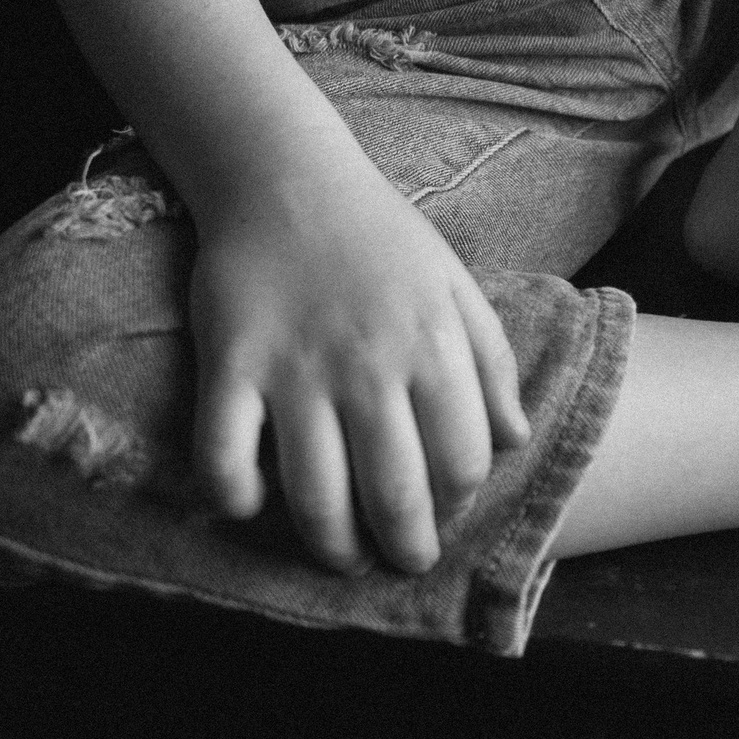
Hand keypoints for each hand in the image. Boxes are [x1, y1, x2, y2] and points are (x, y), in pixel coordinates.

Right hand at [187, 145, 530, 575]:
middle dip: (404, 550)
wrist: (287, 177)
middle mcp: (368, 365)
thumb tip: (515, 439)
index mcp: (431, 345)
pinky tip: (251, 505)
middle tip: (401, 561)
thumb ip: (490, 359)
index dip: (457, 505)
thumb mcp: (453, 283)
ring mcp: (294, 368)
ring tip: (342, 557)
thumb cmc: (380, 236)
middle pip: (393, 495)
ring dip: (331, 547)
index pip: (461, 462)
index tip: (444, 514)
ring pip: (314, 496)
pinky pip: (224, 455)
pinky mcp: (230, 363)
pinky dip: (234, 497)